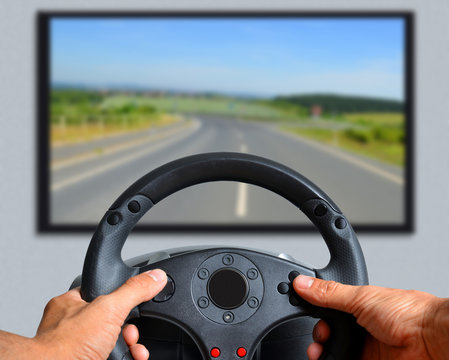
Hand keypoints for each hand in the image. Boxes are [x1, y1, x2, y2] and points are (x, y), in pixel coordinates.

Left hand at [0, 269, 166, 359]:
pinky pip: (113, 358)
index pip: (103, 293)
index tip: (136, 307)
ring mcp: (78, 349)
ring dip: (131, 348)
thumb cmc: (66, 346)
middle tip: (130, 335)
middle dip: (129, 330)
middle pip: (112, 322)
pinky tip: (132, 359)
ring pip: (113, 344)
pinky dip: (126, 359)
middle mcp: (72, 327)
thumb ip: (134, 290)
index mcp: (71, 304)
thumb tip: (156, 277)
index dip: (122, 300)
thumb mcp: (109, 308)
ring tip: (135, 352)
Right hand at [293, 275, 448, 359]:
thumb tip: (303, 283)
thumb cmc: (409, 312)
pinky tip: (328, 359)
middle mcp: (362, 326)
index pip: (328, 309)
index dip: (315, 313)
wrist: (431, 339)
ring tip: (320, 353)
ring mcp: (366, 347)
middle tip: (319, 338)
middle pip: (330, 333)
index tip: (303, 313)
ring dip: (323, 352)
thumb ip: (329, 293)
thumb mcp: (360, 297)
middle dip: (319, 336)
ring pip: (335, 351)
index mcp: (359, 305)